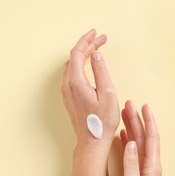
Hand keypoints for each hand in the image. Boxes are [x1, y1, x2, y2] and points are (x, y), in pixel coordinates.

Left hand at [61, 29, 119, 146]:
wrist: (92, 141)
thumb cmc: (102, 121)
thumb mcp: (108, 94)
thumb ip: (101, 72)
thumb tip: (96, 55)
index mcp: (76, 82)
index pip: (78, 53)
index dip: (87, 40)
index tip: (97, 33)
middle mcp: (67, 85)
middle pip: (74, 57)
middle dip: (88, 45)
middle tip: (101, 39)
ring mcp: (66, 92)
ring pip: (72, 65)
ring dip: (83, 55)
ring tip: (97, 49)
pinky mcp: (69, 98)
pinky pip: (72, 74)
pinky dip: (81, 65)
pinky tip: (89, 66)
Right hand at [115, 101, 169, 175]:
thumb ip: (131, 164)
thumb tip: (130, 143)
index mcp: (151, 166)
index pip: (152, 138)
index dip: (148, 121)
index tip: (144, 106)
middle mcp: (150, 164)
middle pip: (145, 136)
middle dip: (138, 119)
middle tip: (129, 103)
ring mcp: (143, 168)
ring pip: (139, 141)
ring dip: (132, 127)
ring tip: (125, 113)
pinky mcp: (137, 172)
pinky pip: (133, 151)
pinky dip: (128, 139)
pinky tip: (123, 134)